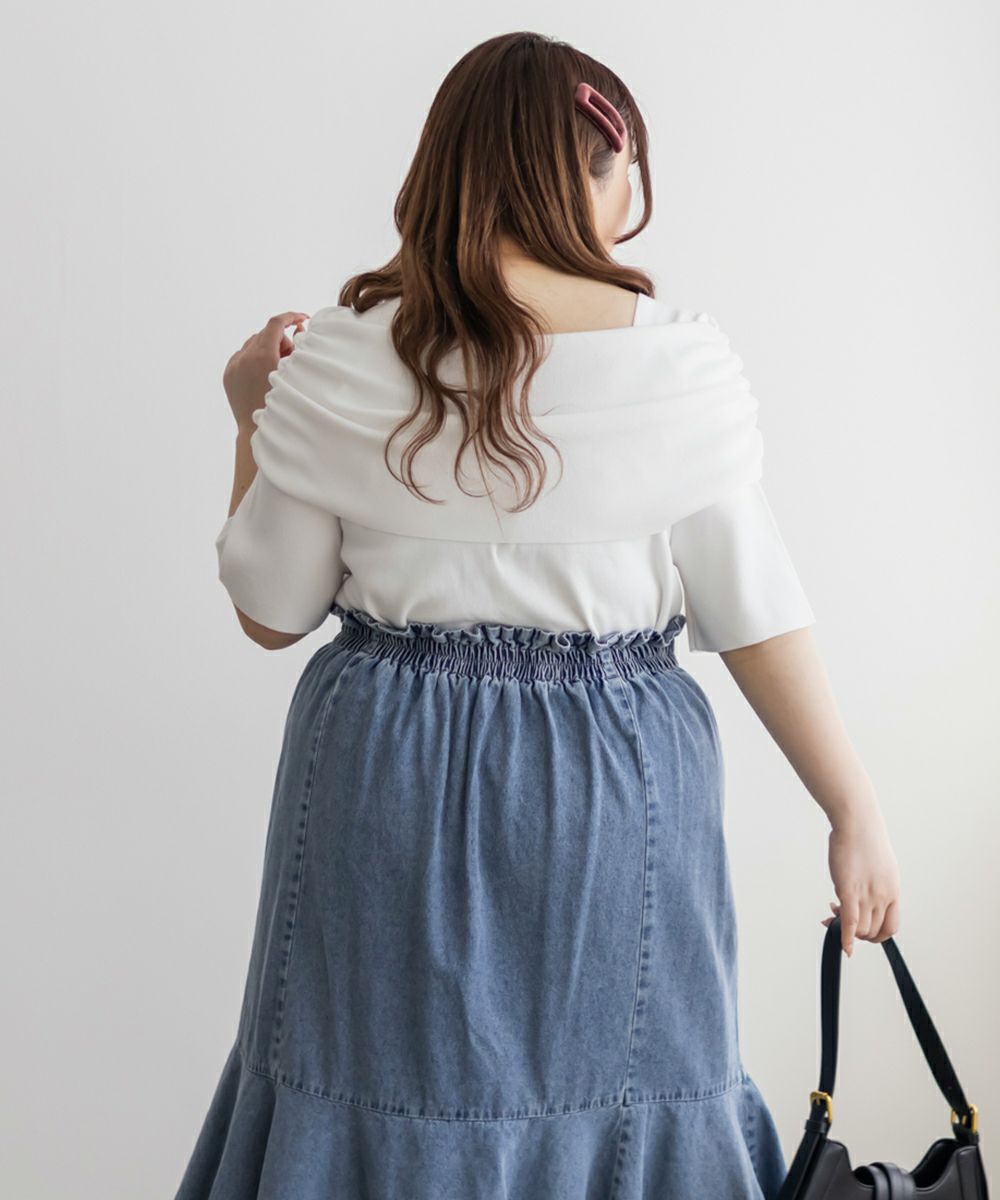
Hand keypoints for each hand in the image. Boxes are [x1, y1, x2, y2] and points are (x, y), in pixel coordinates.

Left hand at [223, 310, 309, 431]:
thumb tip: (298, 330)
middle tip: (290, 358)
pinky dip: (254, 358)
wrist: (258, 431)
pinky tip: (262, 374)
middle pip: (265, 333)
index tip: (302, 318)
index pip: (276, 323)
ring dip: (266, 348)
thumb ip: (297, 350)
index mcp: (262, 355)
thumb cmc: (284, 407)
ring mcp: (234, 365)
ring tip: (276, 369)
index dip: (291, 317)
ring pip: (253, 343)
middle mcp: (245, 357)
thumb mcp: (294, 375)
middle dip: (280, 339)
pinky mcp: (228, 374)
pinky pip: (242, 356)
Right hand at [822, 803, 900, 955]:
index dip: (877, 935)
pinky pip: (849, 922)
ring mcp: (866, 894)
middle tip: (842, 919)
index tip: (864, 931)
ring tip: (833, 913)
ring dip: (846, 930)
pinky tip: (842, 946)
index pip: (891, 927)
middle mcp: (883, 896)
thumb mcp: (880, 865)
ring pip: (861, 930)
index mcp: (893, 891)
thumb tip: (866, 890)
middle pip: (874, 931)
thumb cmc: (865, 837)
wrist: (857, 822)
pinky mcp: (848, 890)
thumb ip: (876, 882)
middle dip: (858, 933)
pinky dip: (845, 938)